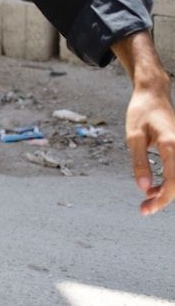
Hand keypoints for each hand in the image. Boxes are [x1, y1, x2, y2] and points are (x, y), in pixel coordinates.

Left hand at [125, 77, 174, 215]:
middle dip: (163, 199)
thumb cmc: (141, 113)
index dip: (162, 199)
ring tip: (147, 198)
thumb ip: (139, 162)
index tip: (146, 209)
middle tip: (144, 209)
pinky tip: (153, 187)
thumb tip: (143, 188)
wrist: (153, 95)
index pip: (173, 181)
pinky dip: (168, 182)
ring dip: (166, 192)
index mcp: (171, 145)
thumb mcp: (133, 137)